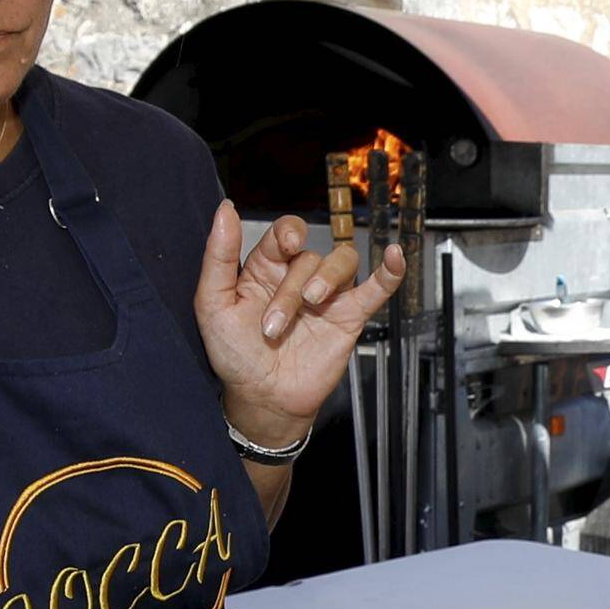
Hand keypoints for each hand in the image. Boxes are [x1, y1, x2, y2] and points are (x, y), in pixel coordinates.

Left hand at [195, 202, 410, 445]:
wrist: (262, 399)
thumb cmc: (235, 355)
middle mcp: (298, 277)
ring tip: (313, 303)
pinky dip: (389, 272)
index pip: (286, 234)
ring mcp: (327, 297)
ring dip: (329, 277)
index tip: (286, 247)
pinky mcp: (349, 318)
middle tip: (273, 327)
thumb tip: (225, 209)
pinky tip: (396, 256)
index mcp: (266, 268)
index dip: (289, 233)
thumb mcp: (212, 304)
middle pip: (310, 257)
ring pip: (342, 262)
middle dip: (291, 289)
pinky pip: (376, 289)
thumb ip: (218, 256)